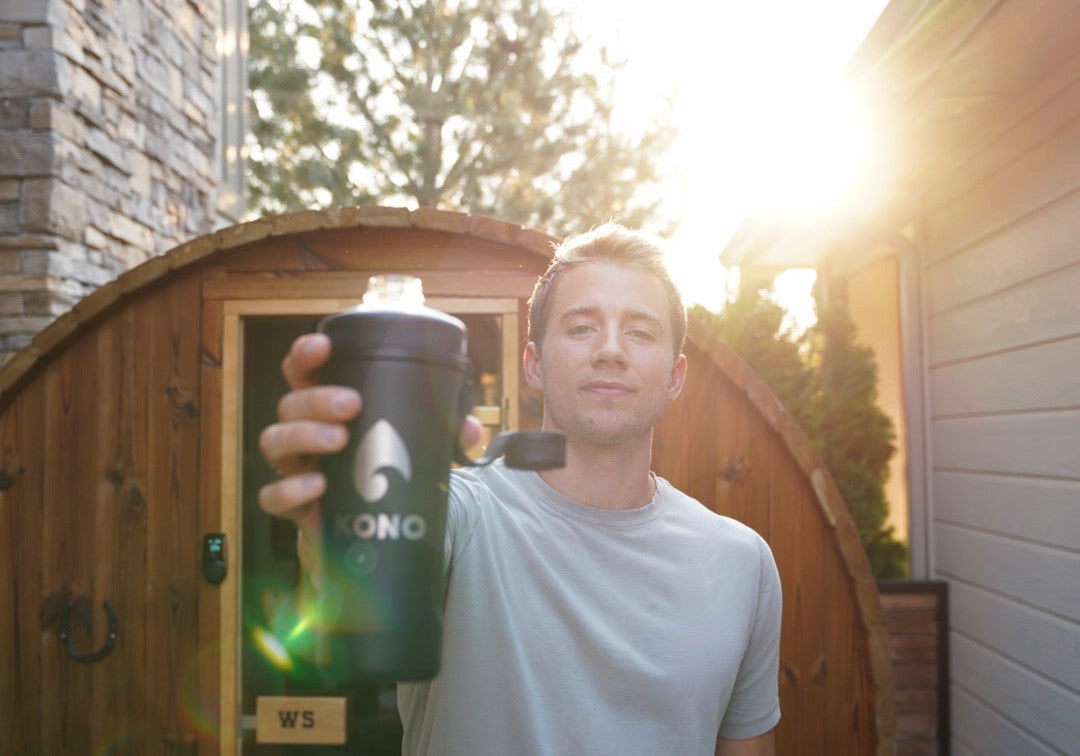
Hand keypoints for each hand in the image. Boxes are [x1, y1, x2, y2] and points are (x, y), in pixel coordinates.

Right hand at [257, 333, 482, 574]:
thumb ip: (440, 432)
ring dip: (304, 435)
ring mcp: (293, 467)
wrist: (365, 531)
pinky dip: (291, 489)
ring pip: (274, 441)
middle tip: (351, 405)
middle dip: (317, 399)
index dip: (305, 354)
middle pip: (290, 403)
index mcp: (325, 407)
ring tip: (338, 440)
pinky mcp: (292, 506)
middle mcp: (302, 431)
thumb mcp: (409, 447)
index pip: (303, 372)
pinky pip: (273, 497)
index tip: (323, 347)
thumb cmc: (380, 472)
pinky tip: (317, 485)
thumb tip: (469, 428)